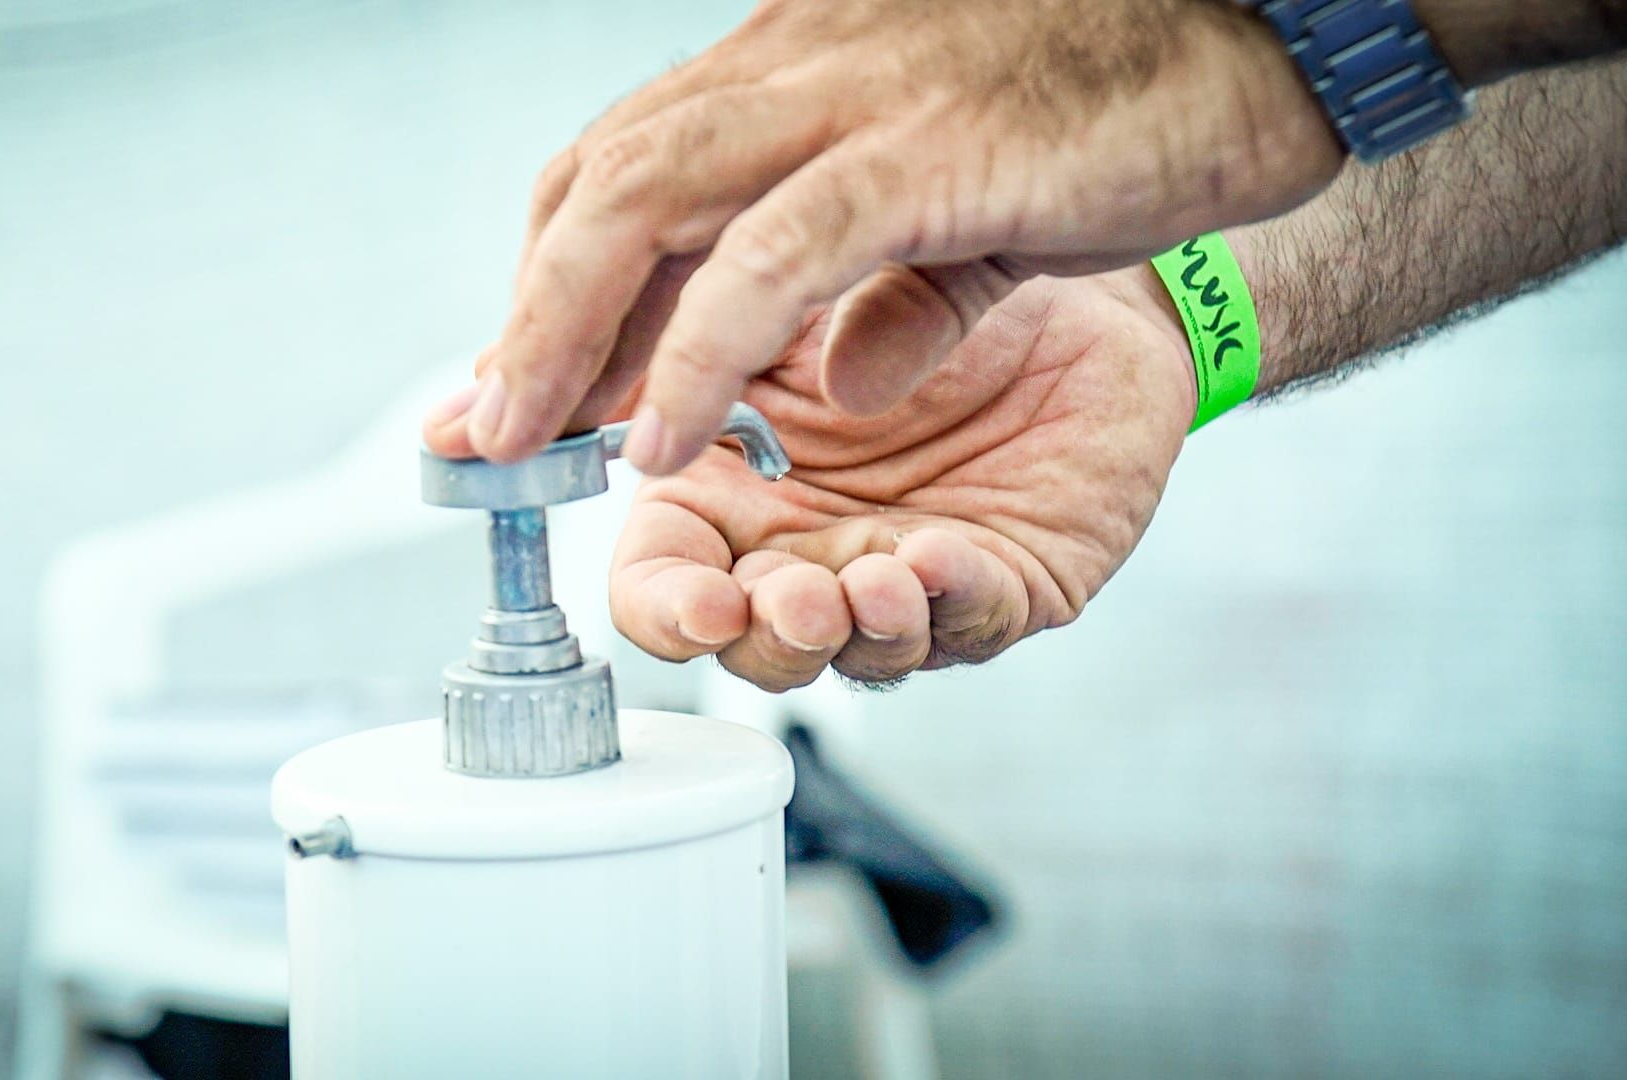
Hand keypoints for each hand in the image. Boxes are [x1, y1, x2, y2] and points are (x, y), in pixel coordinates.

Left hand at [430, 0, 1338, 474]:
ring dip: (565, 334)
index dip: (557, 278)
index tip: (517, 380)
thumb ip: (898, 281)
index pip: (630, 164)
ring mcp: (857, 95)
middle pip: (602, 180)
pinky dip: (697, 352)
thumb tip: (844, 370)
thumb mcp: (981, 204)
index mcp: (800, 68)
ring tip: (523, 446)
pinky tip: (661, 440)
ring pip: (647, 200)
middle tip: (479, 430)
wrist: (1272, 23)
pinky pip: (773, 258)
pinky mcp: (927, 150)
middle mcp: (800, 64)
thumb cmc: (1131, 102)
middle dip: (526, 313)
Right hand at [602, 268, 1193, 690]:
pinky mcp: (1002, 584)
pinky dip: (951, 602)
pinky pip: (972, 620)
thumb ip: (692, 343)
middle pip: (749, 643)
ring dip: (859, 633)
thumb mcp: (774, 291)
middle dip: (767, 638)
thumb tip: (583, 402)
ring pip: (857, 654)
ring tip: (874, 582)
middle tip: (792, 599)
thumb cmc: (912, 276)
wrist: (1056, 273)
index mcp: (727, 488)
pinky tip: (938, 558)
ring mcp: (899, 574)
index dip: (666, 609)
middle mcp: (806, 548)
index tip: (698, 601)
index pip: (661, 581)